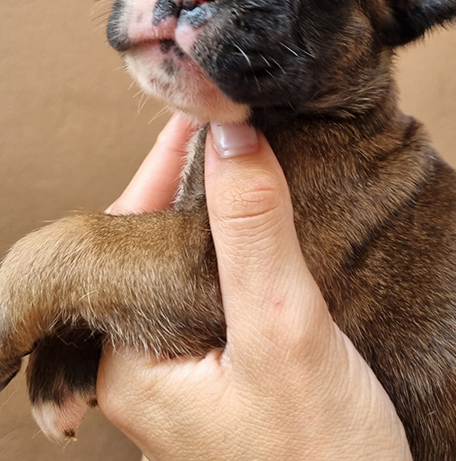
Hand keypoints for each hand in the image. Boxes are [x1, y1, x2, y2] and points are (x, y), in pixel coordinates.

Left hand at [97, 116, 411, 460]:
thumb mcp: (286, 332)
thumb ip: (256, 232)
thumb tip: (232, 137)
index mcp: (131, 365)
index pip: (127, 239)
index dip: (163, 171)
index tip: (200, 116)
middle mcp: (146, 373)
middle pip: (154, 251)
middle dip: (189, 186)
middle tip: (227, 127)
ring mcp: (186, 379)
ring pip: (190, 271)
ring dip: (219, 217)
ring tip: (246, 162)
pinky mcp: (226, 382)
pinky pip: (220, 298)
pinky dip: (240, 251)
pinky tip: (266, 229)